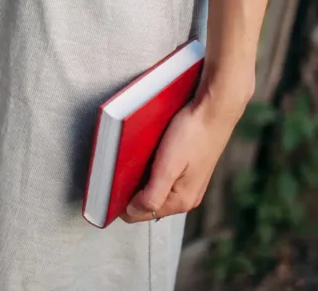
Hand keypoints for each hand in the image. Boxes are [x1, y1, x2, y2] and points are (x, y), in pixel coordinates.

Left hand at [121, 80, 248, 223]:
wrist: (214, 111)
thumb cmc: (192, 134)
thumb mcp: (167, 167)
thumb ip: (152, 195)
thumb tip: (133, 212)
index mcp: (181, 201)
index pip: (140, 214)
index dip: (122, 203)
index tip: (110, 186)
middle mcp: (187, 197)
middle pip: (147, 203)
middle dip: (132, 191)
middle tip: (121, 170)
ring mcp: (189, 184)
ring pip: (155, 190)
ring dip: (141, 180)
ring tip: (135, 161)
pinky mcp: (189, 171)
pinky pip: (163, 178)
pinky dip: (152, 171)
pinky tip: (149, 156)